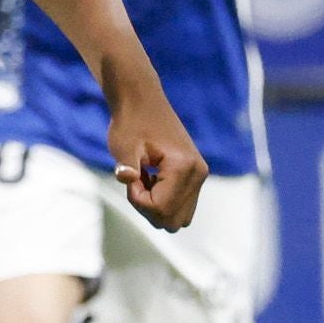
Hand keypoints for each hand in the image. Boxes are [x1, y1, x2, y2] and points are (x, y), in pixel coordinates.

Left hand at [106, 87, 206, 230]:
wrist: (142, 101)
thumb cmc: (131, 122)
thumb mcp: (123, 145)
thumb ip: (126, 167)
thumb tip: (126, 179)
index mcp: (183, 167)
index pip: (161, 209)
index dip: (138, 201)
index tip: (130, 178)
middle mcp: (198, 174)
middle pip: (173, 221)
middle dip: (149, 208)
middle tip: (136, 182)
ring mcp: (200, 176)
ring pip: (179, 217)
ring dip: (157, 206)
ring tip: (144, 179)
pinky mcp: (196, 176)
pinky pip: (181, 206)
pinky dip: (163, 200)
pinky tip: (151, 178)